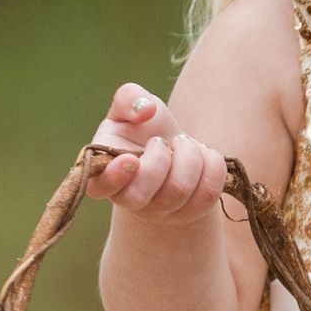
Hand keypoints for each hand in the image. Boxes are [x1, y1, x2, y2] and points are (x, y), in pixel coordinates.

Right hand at [86, 84, 228, 223]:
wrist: (175, 148)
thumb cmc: (145, 126)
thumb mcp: (131, 105)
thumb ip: (129, 98)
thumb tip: (145, 110)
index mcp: (104, 172)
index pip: (99, 187)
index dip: (114, 177)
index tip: (131, 158)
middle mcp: (130, 200)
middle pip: (142, 194)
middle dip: (159, 159)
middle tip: (161, 141)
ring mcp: (162, 211)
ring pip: (179, 190)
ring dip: (188, 155)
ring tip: (182, 143)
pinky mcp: (193, 212)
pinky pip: (208, 192)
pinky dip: (211, 165)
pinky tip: (202, 155)